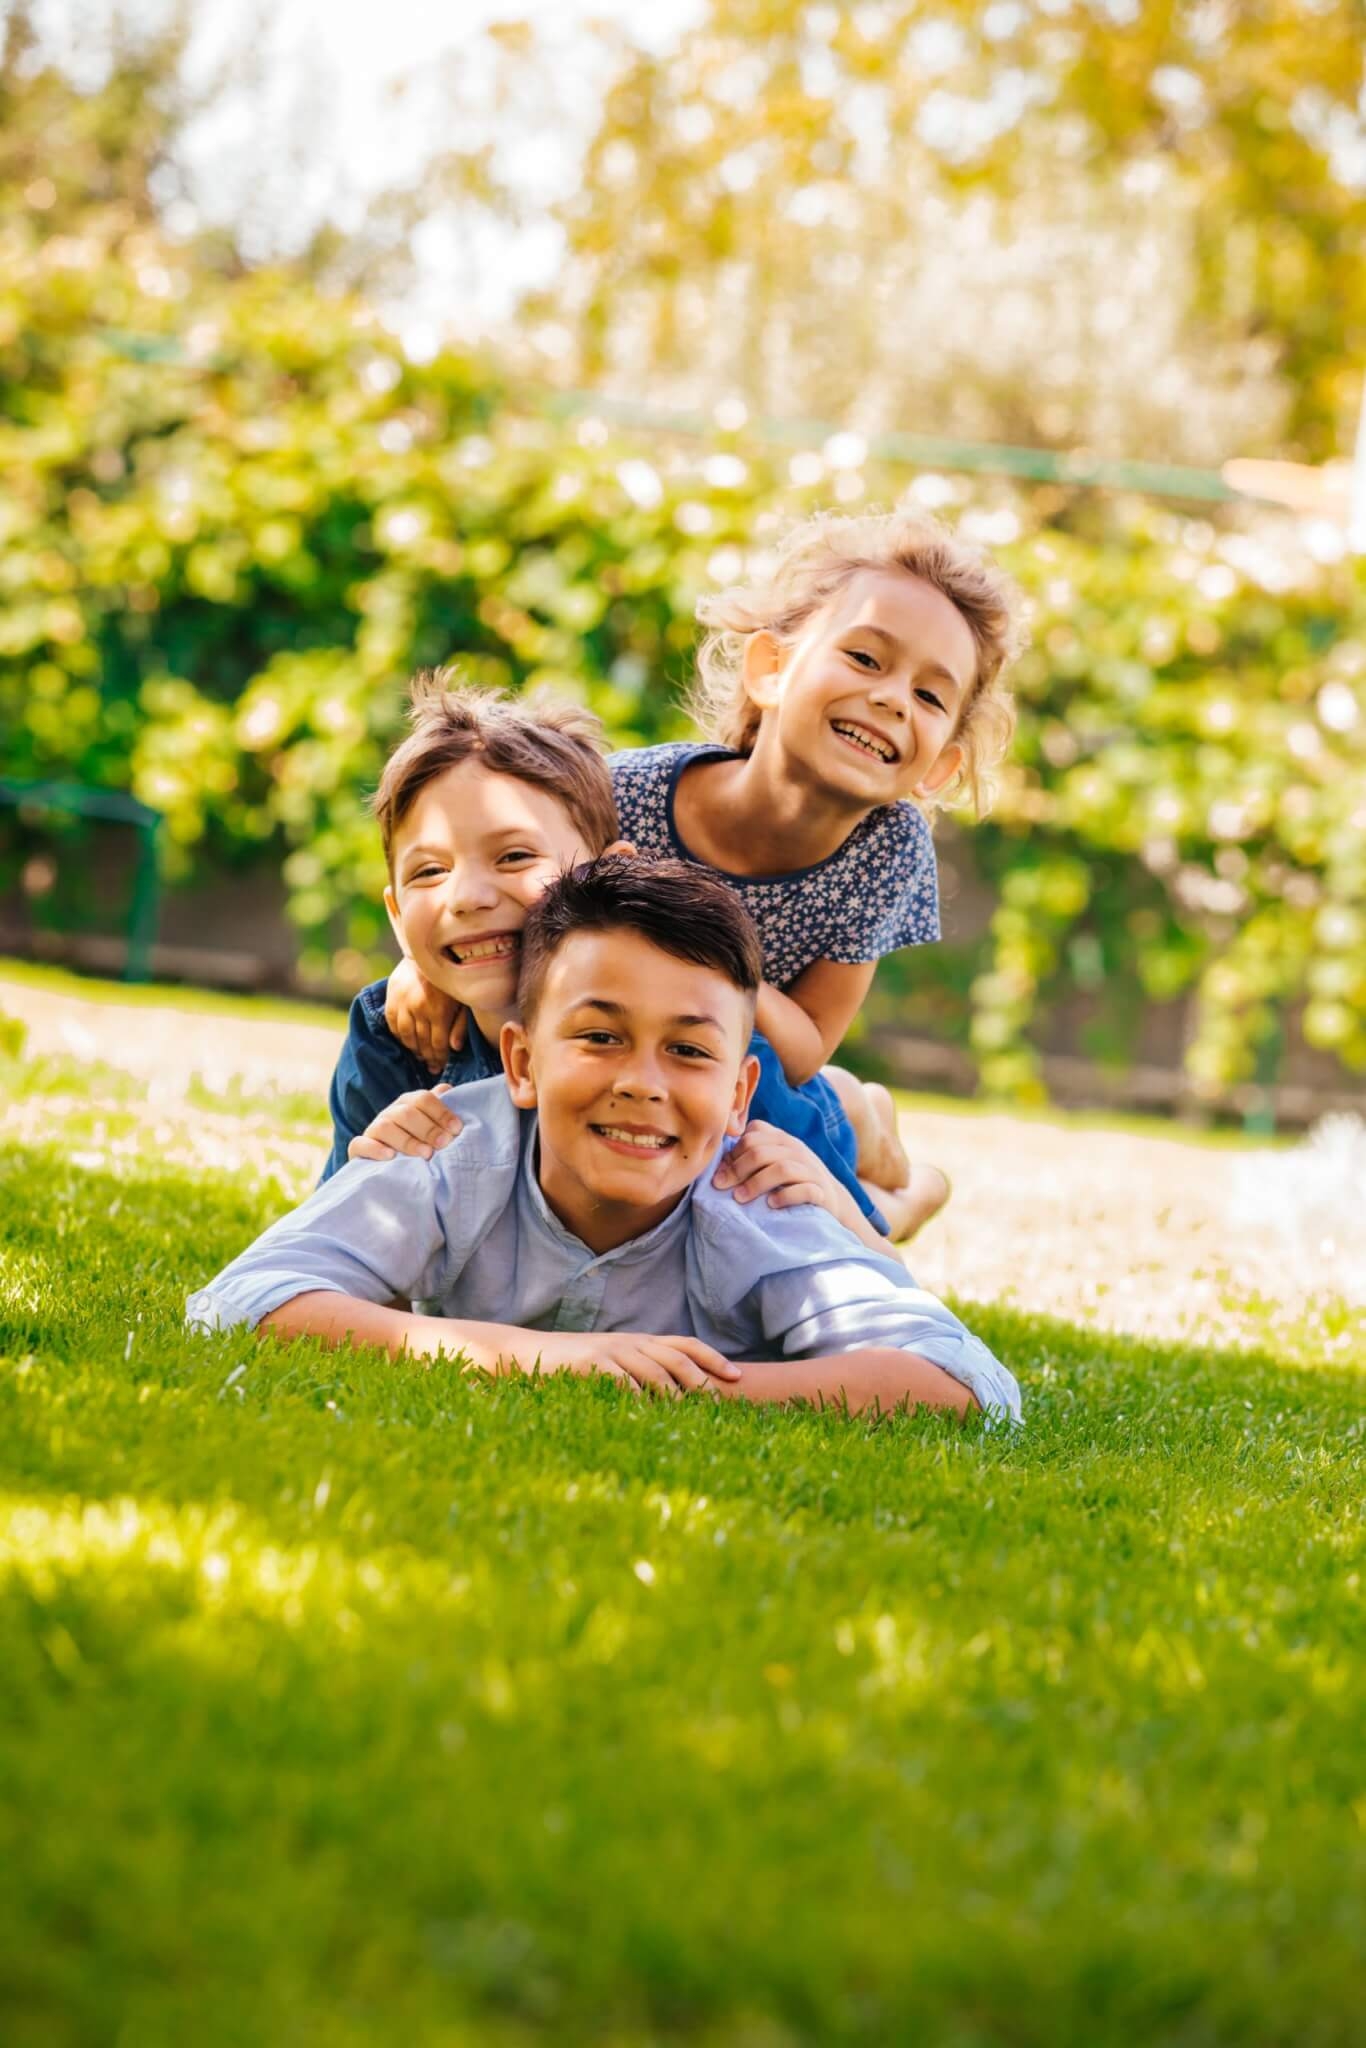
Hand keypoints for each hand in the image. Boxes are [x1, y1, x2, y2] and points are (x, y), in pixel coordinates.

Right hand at [347, 1084, 463, 1162]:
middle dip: (428, 1128)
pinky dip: (375, 1149)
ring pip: (386, 1127)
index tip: (457, 1129)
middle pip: (406, 1113)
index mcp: (409, 1103)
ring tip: (426, 1154)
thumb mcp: (432, 1128)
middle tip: (445, 1143)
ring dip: (407, 1141)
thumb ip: (439, 1111)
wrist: (390, 1168)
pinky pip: (361, 1144)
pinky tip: (390, 1157)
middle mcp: (390, 1113)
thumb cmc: (419, 1144)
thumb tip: (448, 1088)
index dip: (441, 1112)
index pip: (423, 1099)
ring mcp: (374, 1129)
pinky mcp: (359, 1148)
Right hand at [385, 957, 466, 1071]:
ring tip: (419, 1055)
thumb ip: (460, 1024)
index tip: (440, 1065)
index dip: (439, 1058)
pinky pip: (392, 1023)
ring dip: (413, 1048)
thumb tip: (454, 1048)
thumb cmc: (453, 976)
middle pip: (422, 1042)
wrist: (430, 949)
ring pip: (405, 1035)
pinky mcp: (391, 997)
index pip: (437, 1044)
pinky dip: (399, 1034)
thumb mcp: (464, 1000)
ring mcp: (402, 1003)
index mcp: (439, 1010)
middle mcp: (418, 1008)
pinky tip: (406, 1040)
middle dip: (427, 1056)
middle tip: (430, 1066)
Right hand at [529, 1329, 741, 1399]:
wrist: (528, 1352)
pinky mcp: (592, 1365)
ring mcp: (612, 1351)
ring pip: (655, 1373)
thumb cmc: (574, 1363)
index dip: (713, 1358)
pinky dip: (639, 1402)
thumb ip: (638, 1371)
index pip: (685, 1344)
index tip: (736, 1376)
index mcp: (639, 1340)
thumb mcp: (611, 1360)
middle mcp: (631, 1342)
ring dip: (675, 1397)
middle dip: (702, 1383)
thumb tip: (672, 1396)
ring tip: (691, 1419)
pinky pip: (624, 1384)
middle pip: (677, 1360)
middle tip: (720, 1406)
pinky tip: (650, 1419)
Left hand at [712, 1120, 851, 1219]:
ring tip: (740, 1198)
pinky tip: (771, 1204)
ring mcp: (811, 1170)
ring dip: (756, 1183)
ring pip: (782, 1169)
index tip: (720, 1171)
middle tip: (721, 1186)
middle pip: (762, 1152)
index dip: (733, 1152)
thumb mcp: (775, 1161)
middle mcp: (797, 1150)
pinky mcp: (821, 1192)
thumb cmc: (793, 1181)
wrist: (832, 1200)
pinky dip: (785, 1196)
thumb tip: (720, 1164)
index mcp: (782, 1140)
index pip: (753, 1135)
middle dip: (737, 1169)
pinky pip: (804, 1190)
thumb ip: (752, 1154)